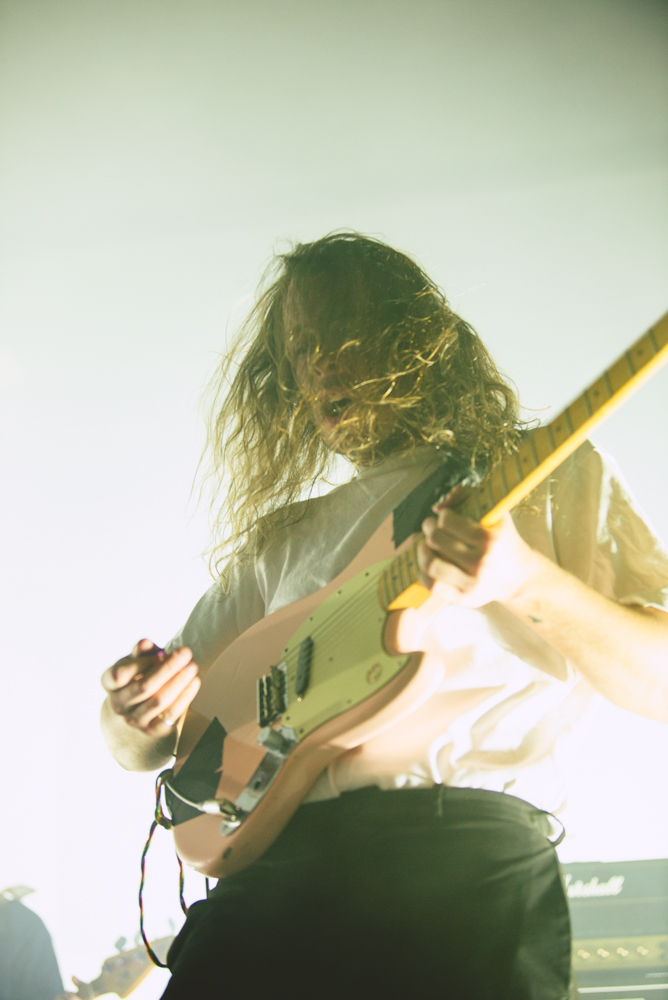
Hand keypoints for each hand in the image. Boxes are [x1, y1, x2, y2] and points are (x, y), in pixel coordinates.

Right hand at [101, 639, 200, 737]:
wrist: (137, 707)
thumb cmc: (138, 675)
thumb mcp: (136, 660)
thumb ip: (141, 651)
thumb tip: (145, 643)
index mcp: (110, 683)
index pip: (120, 675)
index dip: (141, 663)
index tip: (160, 652)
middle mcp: (118, 704)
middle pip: (144, 687)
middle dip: (168, 668)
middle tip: (186, 653)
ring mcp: (134, 720)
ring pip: (158, 701)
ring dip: (179, 682)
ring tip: (193, 666)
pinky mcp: (152, 730)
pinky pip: (170, 715)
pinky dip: (184, 698)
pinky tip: (194, 682)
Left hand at [417, 489, 540, 608]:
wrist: (520, 577)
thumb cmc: (504, 541)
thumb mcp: (497, 515)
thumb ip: (469, 496)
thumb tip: (438, 506)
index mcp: (490, 539)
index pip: (448, 521)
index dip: (442, 516)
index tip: (445, 516)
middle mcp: (481, 562)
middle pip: (437, 540)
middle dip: (429, 529)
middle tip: (431, 527)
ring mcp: (472, 582)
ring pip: (431, 564)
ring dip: (422, 551)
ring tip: (425, 545)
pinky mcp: (464, 598)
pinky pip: (433, 586)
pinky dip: (422, 574)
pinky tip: (425, 565)